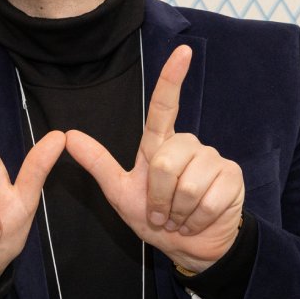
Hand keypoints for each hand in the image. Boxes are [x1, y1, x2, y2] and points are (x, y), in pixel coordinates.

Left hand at [65, 45, 243, 272]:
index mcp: (161, 144)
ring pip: (187, 184)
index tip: (182, 51)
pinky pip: (208, 199)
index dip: (172, 78)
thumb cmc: (156, 219)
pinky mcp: (232, 176)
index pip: (165, 106)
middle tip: (162, 214)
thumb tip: (68, 136)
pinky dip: (196, 219)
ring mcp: (213, 158)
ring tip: (180, 217)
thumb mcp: (120, 193)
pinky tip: (197, 220)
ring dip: (177, 212)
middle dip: (158, 199)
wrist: (190, 247)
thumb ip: (98, 164)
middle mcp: (188, 144)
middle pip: (165, 164)